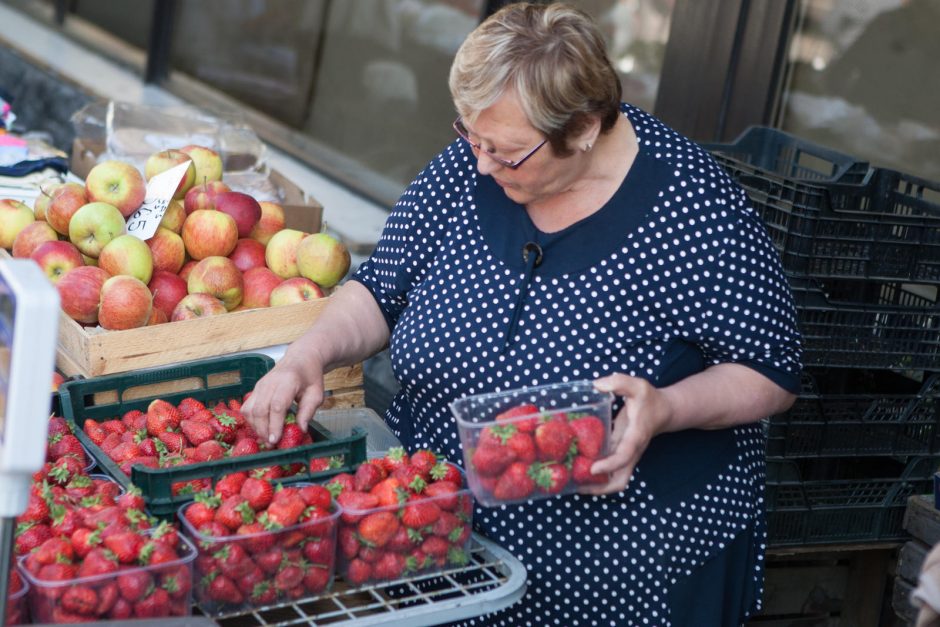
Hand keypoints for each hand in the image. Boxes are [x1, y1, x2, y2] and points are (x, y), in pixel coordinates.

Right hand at [241, 352, 325, 444]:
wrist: (301, 359)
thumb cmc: (310, 377)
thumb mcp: (316, 394)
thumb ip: (308, 411)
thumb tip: (300, 430)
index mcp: (288, 381)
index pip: (277, 406)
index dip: (274, 425)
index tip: (275, 440)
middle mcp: (270, 383)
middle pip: (260, 410)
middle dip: (264, 430)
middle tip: (272, 445)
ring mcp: (260, 385)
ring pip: (250, 410)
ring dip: (256, 427)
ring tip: (267, 438)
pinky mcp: (255, 389)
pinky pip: (247, 408)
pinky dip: (252, 421)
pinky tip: (262, 428)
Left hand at [578, 374, 672, 495]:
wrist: (665, 411)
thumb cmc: (649, 399)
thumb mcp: (637, 385)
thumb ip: (619, 382)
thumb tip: (596, 385)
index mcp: (636, 436)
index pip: (625, 456)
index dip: (609, 464)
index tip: (593, 468)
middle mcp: (632, 451)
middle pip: (621, 481)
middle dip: (600, 488)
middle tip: (578, 485)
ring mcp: (627, 456)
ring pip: (616, 481)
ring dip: (597, 486)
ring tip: (574, 483)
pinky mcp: (622, 455)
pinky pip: (611, 472)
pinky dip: (597, 476)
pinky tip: (579, 469)